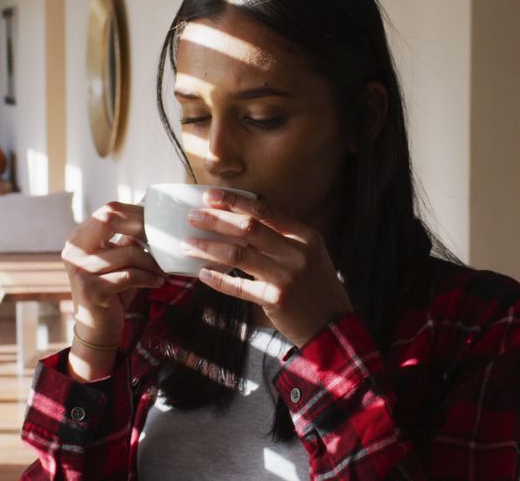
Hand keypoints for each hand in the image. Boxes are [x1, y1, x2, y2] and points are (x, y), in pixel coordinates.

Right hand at [61, 202, 164, 345]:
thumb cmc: (113, 289)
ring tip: (162, 269)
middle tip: (162, 240)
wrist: (97, 327)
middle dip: (142, 227)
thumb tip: (151, 204)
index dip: (136, 213)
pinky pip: (129, 276)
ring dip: (151, 261)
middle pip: (109, 219)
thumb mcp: (118, 258)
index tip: (158, 224)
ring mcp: (80, 269)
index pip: (108, 211)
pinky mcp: (91, 289)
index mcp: (79, 237)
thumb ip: (128, 236)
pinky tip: (158, 282)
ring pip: (127, 252)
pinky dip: (148, 278)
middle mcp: (74, 249)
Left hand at [181, 189, 353, 346]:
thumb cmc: (314, 286)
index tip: (210, 195)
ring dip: (209, 247)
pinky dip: (218, 279)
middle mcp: (296, 252)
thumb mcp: (308, 254)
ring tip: (187, 244)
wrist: (332, 325)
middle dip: (216, 219)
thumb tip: (240, 222)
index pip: (264, 211)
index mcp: (303, 236)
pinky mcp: (275, 299)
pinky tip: (203, 274)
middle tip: (192, 216)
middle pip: (248, 228)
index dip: (234, 201)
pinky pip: (239, 286)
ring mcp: (286, 276)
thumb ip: (281, 238)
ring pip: (239, 254)